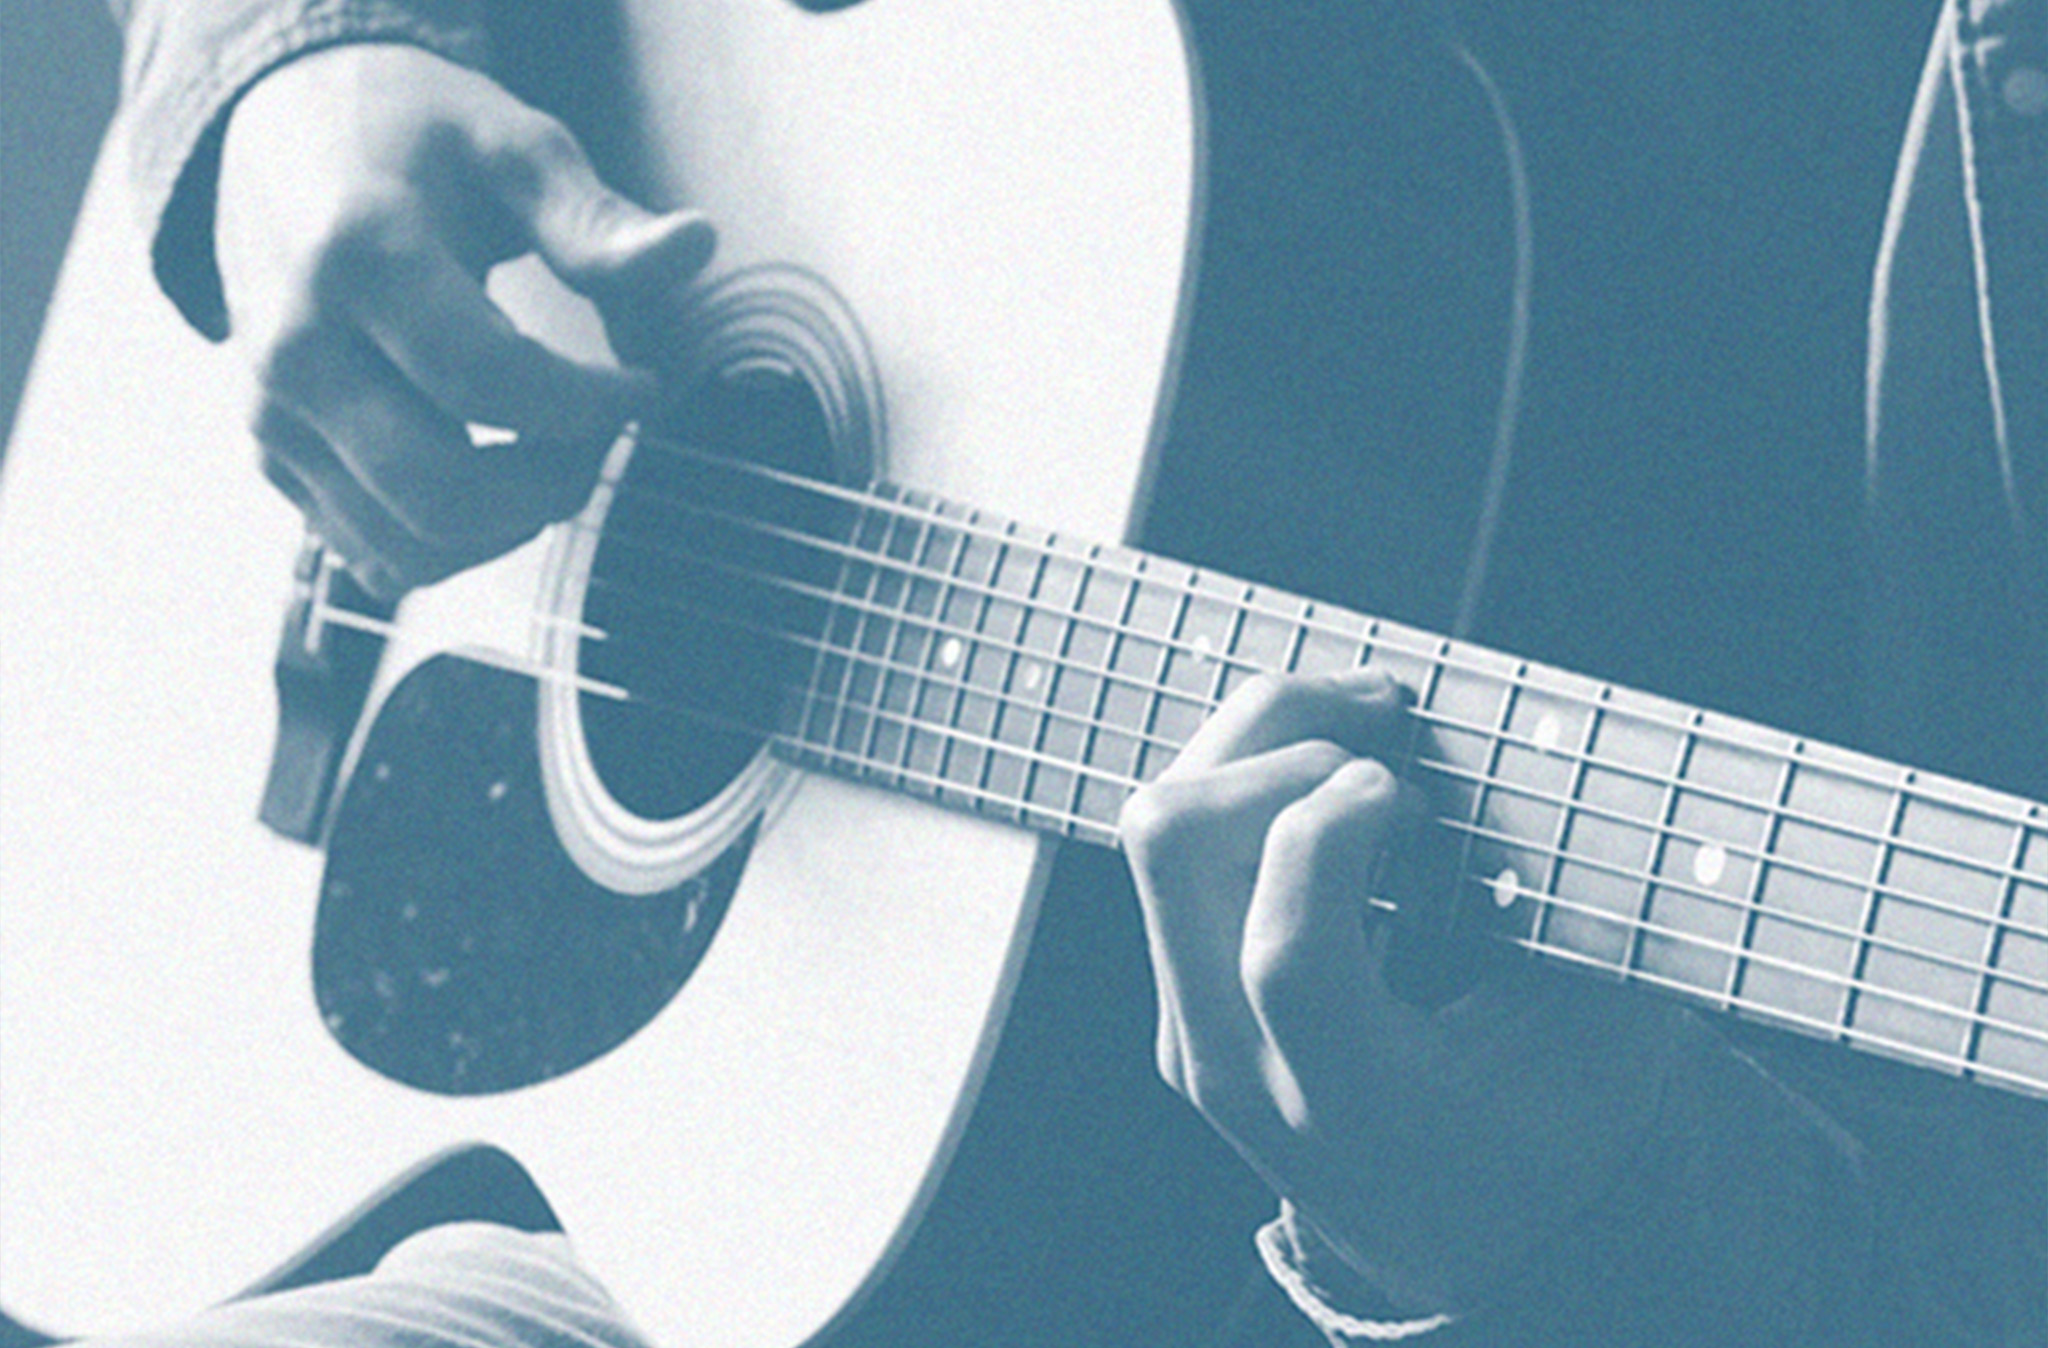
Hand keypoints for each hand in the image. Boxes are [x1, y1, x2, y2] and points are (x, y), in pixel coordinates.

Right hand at [217, 43, 716, 596]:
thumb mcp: (512, 148)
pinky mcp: (272, 458)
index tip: (642, 387)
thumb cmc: (416, 141)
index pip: (488, 380)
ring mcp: (273, 414)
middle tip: (602, 436)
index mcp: (357, 255)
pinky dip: (456, 545)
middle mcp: (295, 348)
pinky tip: (496, 475)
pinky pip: (374, 555)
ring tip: (554, 455)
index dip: (588, 404)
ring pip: (408, 547)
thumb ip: (596, 219)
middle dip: (553, 484)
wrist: (280, 142)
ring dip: (511, 527)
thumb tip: (698, 244)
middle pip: (440, 488)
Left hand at [1118, 669, 1686, 1314]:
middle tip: (1391, 719)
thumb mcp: (1603, 1045)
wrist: (1464, 1234)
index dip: (1335, 834)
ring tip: (1366, 722)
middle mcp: (1236, 1064)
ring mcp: (1189, 1023)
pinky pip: (1175, 848)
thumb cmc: (1550, 1136)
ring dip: (1257, 741)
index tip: (1411, 791)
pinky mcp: (1179, 985)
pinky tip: (1334, 765)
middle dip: (1282, 740)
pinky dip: (1246, 775)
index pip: (1288, 953)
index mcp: (1349, 1104)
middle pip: (1176, 848)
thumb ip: (1585, 922)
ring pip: (1158, 828)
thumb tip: (1581, 784)